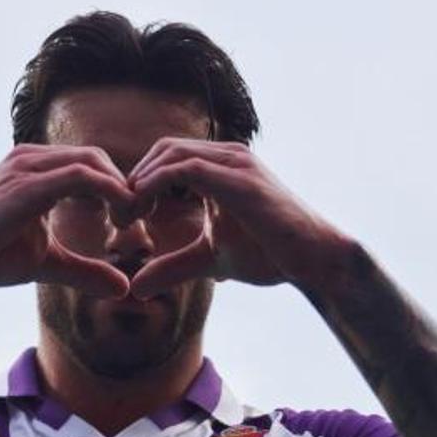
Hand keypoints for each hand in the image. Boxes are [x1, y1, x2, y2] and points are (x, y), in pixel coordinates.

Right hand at [0, 144, 140, 297]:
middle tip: (139, 218)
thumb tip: (123, 287)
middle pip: (97, 158)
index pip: (91, 164)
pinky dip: (107, 191)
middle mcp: (33, 160)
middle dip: (125, 185)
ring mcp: (28, 168)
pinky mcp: (26, 185)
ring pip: (91, 161)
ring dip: (120, 188)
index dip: (119, 188)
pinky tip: (118, 217)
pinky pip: (78, 176)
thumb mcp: (48, 262)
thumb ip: (85, 269)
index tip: (134, 219)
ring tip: (131, 220)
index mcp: (38, 170)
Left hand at [125, 138, 353, 297]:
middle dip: (134, 179)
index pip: (166, 156)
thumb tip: (135, 286)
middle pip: (162, 149)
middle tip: (121, 216)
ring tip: (130, 216)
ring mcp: (235, 163)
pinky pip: (186, 168)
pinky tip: (146, 212)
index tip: (125, 217)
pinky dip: (157, 184)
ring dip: (141, 182)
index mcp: (220, 167)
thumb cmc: (269, 254)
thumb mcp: (209, 261)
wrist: (315, 260)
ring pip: (170, 153)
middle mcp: (227, 156)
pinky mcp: (239, 179)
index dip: (139, 182)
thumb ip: (172, 267)